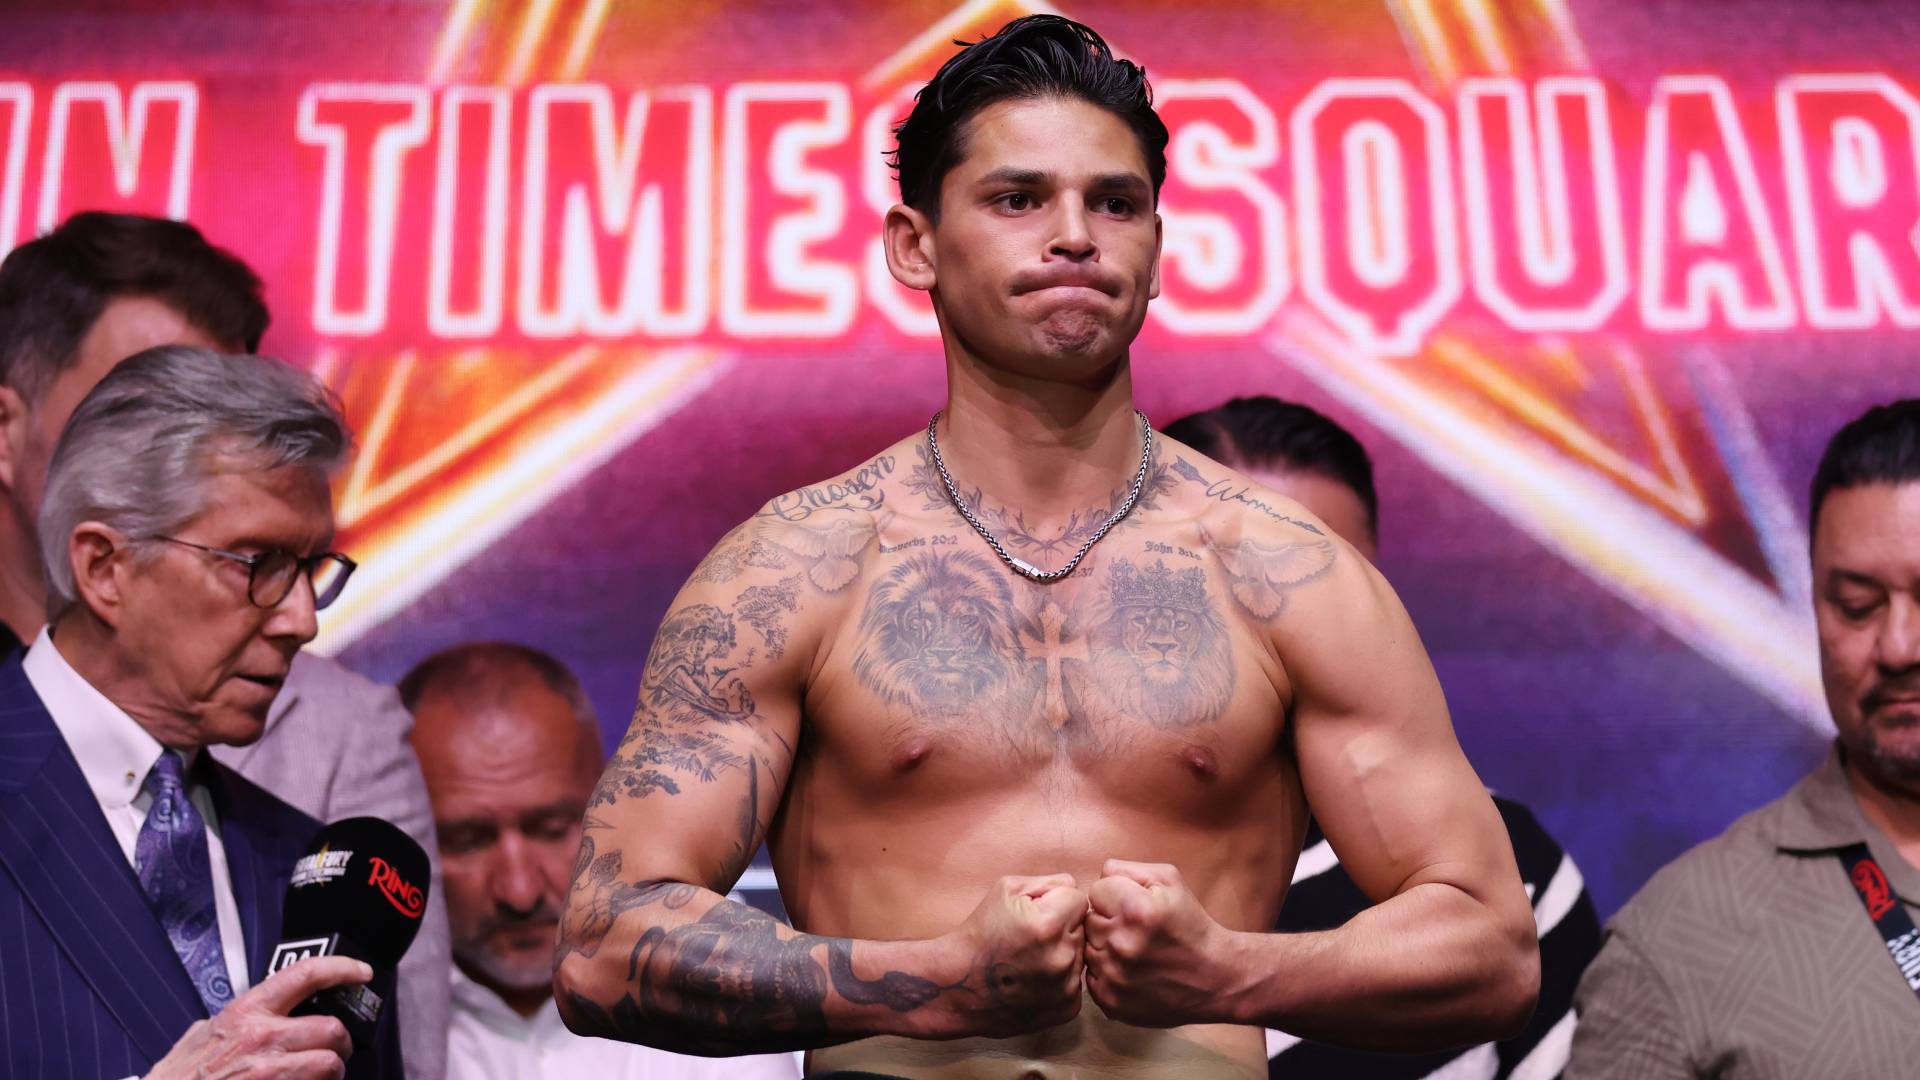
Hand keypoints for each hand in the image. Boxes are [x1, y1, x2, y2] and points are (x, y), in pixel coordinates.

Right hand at [144, 956, 371, 1079]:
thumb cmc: (176, 1078)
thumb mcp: (200, 1036)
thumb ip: (235, 1021)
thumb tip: (257, 1014)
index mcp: (246, 1012)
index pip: (305, 974)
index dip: (341, 967)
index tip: (362, 972)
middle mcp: (263, 1037)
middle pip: (332, 1029)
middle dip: (339, 1043)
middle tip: (334, 1050)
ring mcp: (271, 1072)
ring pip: (331, 1064)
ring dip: (331, 1071)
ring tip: (318, 1075)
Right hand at [941, 873, 1087, 1036]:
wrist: (958, 986)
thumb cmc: (980, 934)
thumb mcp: (1006, 889)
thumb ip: (1048, 882)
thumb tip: (1074, 887)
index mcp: (1049, 924)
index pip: (1078, 899)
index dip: (1057, 902)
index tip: (1037, 913)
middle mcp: (1063, 957)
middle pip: (1081, 928)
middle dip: (1062, 927)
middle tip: (1031, 938)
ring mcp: (1066, 988)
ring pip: (1081, 956)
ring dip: (1062, 953)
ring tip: (1030, 959)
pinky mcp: (1067, 1009)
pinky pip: (1076, 983)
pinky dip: (1061, 980)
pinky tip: (1034, 979)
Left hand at [1086, 860, 1236, 1026]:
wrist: (1216, 979)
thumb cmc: (1191, 925)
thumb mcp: (1169, 881)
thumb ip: (1128, 869)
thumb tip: (1100, 874)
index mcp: (1136, 909)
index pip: (1096, 890)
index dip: (1115, 895)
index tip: (1135, 907)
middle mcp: (1121, 943)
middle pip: (1089, 919)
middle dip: (1108, 920)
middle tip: (1136, 930)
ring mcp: (1114, 976)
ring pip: (1087, 949)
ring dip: (1105, 947)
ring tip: (1135, 951)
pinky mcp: (1111, 1001)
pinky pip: (1091, 976)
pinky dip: (1106, 972)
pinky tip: (1131, 971)